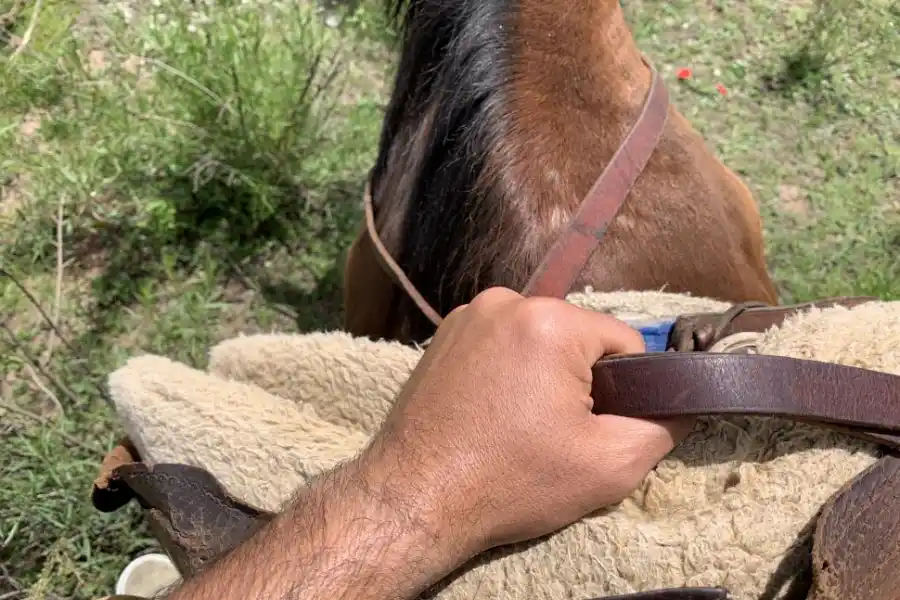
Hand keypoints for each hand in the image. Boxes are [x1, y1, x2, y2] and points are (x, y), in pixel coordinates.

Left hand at [359, 287, 694, 562]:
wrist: (414, 498)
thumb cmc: (509, 481)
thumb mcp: (609, 465)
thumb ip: (663, 426)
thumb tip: (684, 404)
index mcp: (551, 320)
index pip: (623, 343)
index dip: (622, 391)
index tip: (592, 428)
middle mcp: (506, 301)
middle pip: (578, 339)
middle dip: (579, 381)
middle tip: (554, 434)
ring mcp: (467, 314)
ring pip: (538, 341)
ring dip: (541, 376)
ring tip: (519, 426)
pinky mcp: (441, 334)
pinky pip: (500, 344)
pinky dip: (506, 372)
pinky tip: (491, 413)